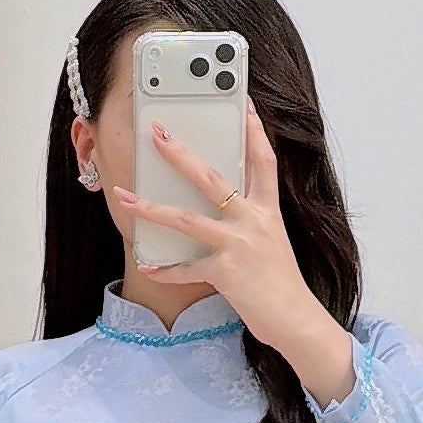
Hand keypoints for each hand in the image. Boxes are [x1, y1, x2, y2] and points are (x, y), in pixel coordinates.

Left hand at [113, 102, 356, 406]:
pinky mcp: (226, 273)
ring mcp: (239, 245)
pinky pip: (186, 268)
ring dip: (151, 207)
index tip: (242, 100)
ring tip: (125, 195)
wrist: (297, 322)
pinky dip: (166, 270)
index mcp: (268, 210)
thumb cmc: (282, 285)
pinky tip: (148, 266)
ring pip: (187, 219)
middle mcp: (254, 221)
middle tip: (157, 133)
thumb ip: (251, 221)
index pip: (263, 159)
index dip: (253, 128)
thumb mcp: (273, 242)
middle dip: (180, 154)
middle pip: (212, 178)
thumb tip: (223, 206)